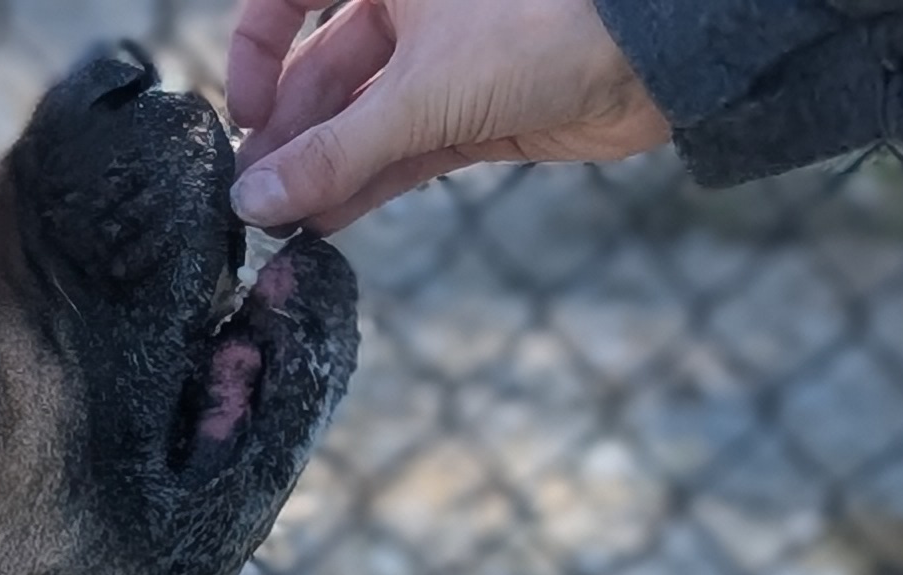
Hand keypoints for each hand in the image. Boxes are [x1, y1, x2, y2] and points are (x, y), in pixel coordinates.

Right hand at [224, 0, 671, 233]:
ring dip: (319, 170)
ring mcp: (442, 60)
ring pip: (359, 117)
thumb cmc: (545, 26)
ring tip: (280, 225)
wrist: (659, 54)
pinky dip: (362, 185)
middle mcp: (411, 6)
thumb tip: (252, 201)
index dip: (255, 50)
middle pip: (321, 69)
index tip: (243, 114)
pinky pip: (398, 149)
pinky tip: (324, 222)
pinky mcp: (471, 111)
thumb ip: (332, 154)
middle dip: (286, 134)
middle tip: (252, 199)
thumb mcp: (421, 93)